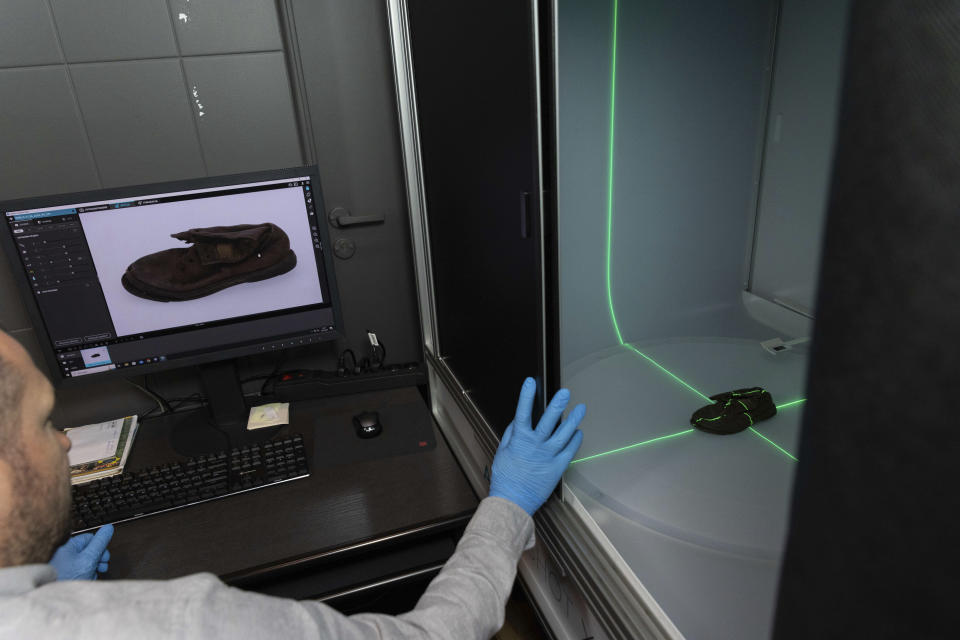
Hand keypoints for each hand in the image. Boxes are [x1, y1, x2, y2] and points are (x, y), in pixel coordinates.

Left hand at [49, 524, 113, 579]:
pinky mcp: (63, 575)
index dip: (100, 546)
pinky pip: (79, 572)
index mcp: (69, 546)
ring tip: (93, 576)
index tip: (104, 556)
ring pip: (85, 562)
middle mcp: (65, 554)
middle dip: (98, 559)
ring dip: (92, 568)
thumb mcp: (88, 558)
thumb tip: (108, 528)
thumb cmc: (66, 578)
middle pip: (88, 550)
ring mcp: (64, 565)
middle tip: (102, 566)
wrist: (52, 599)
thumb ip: (100, 543)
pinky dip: (85, 576)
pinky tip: (85, 582)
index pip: (90, 538)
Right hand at [489, 378, 584, 514]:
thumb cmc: (505, 477)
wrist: (513, 500)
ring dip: (573, 420)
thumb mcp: (502, 451)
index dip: (526, 396)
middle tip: (565, 392)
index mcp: (519, 440)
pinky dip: (575, 440)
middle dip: (557, 404)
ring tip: (580, 408)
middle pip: (549, 420)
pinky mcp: (558, 467)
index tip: (530, 382)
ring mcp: (548, 456)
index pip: (522, 412)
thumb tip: (518, 421)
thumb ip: (511, 434)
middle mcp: (536, 445)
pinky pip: (570, 450)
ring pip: (564, 433)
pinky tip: (578, 432)